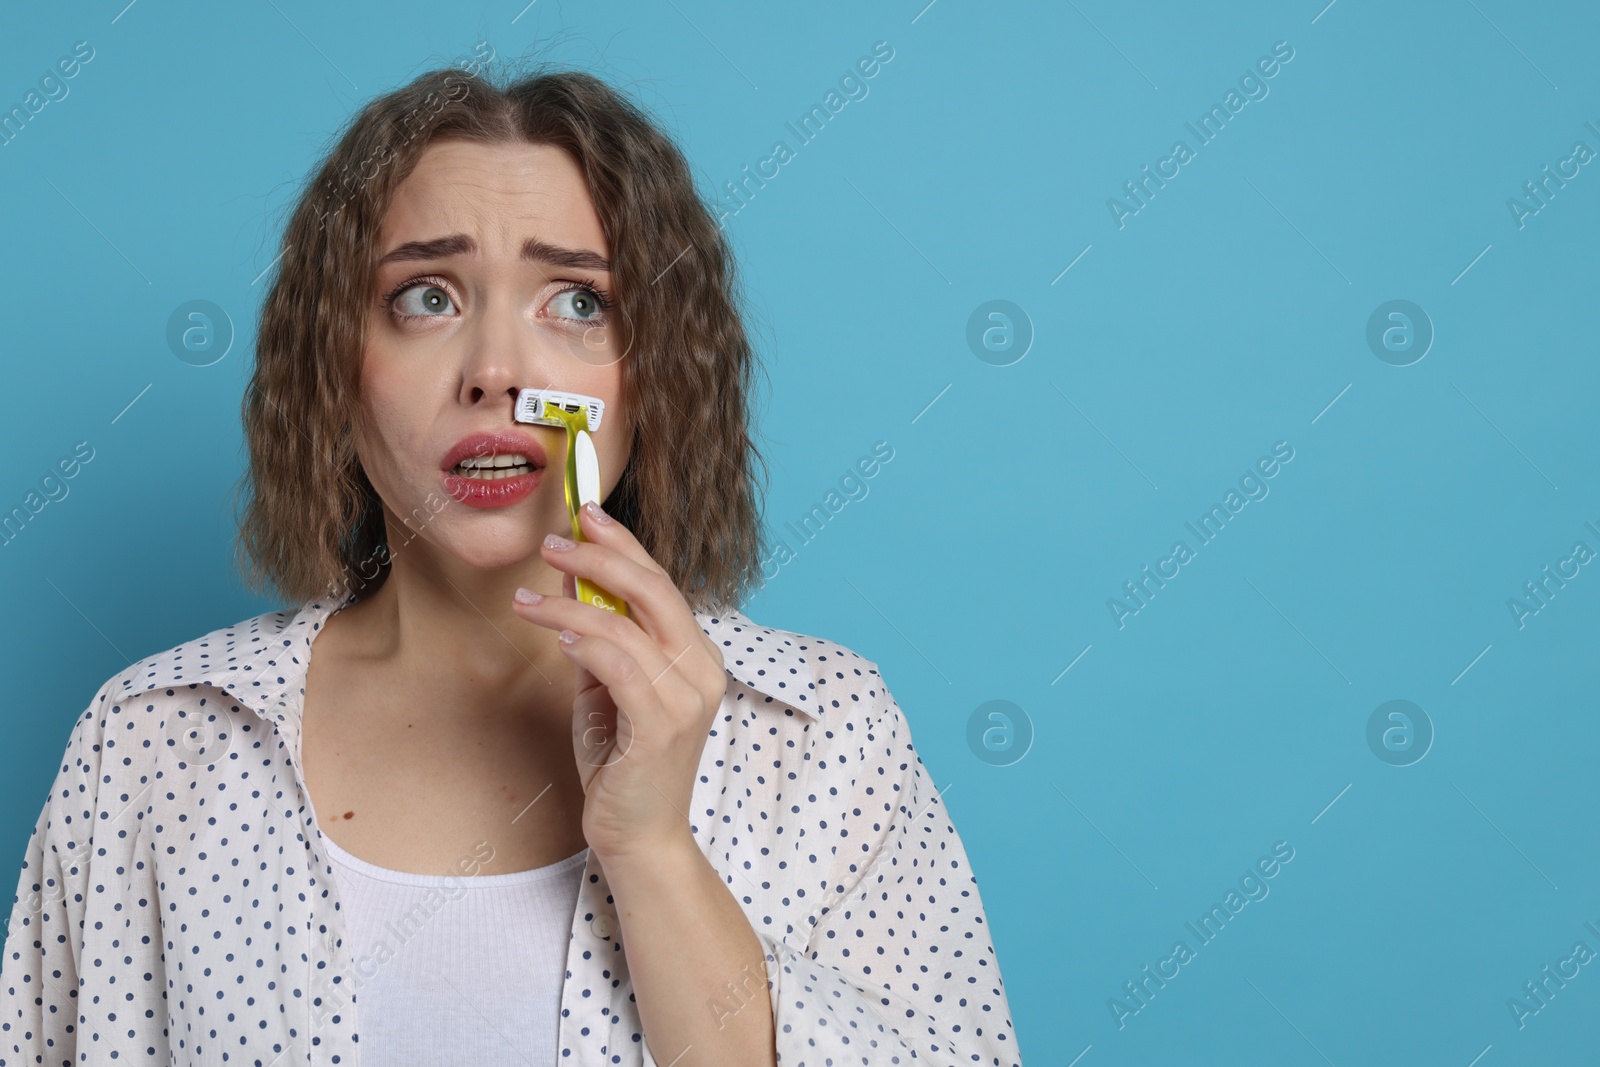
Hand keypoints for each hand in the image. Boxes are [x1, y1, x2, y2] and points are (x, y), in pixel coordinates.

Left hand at [511, 501, 726, 863]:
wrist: (639, 836)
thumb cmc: (623, 766)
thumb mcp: (607, 692)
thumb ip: (600, 644)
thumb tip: (573, 591)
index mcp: (696, 657)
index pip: (662, 585)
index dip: (625, 547)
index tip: (587, 516)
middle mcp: (702, 670)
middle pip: (654, 590)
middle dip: (601, 557)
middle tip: (554, 541)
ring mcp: (687, 697)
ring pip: (627, 625)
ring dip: (569, 603)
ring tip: (525, 598)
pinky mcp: (662, 725)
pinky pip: (619, 664)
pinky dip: (585, 641)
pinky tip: (555, 632)